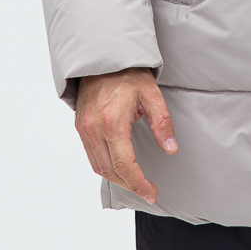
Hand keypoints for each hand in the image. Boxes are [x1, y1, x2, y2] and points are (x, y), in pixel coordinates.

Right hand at [74, 67, 176, 204]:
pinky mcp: (80, 126)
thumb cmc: (129, 73)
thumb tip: (171, 149)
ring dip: (116, 178)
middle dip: (129, 185)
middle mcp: (94, 129)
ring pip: (97, 166)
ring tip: (135, 182)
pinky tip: (118, 167)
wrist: (104, 56)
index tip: (152, 193)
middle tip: (147, 190)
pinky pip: (90, 155)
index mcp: (112, 122)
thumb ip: (162, 123)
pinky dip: (104, 166)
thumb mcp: (152, 94)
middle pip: (110, 171)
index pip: (124, 165)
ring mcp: (84, 128)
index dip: (139, 184)